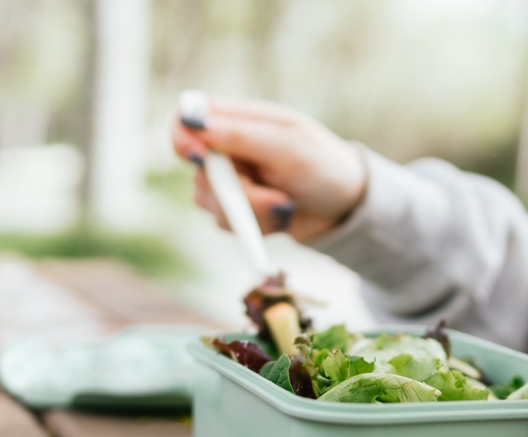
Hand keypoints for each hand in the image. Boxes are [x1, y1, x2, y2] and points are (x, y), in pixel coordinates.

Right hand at [171, 97, 366, 242]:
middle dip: (237, 193)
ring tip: (285, 205)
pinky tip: (281, 217)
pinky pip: (226, 225)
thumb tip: (194, 122)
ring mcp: (229, 182)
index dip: (182, 137)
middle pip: (199, 172)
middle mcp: (226, 150)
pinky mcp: (236, 211)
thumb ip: (241, 135)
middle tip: (276, 195)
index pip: (186, 118)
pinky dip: (257, 227)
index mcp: (236, 120)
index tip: (199, 157)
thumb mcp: (288, 145)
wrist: (345, 207)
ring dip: (252, 213)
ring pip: (210, 204)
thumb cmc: (323, 165)